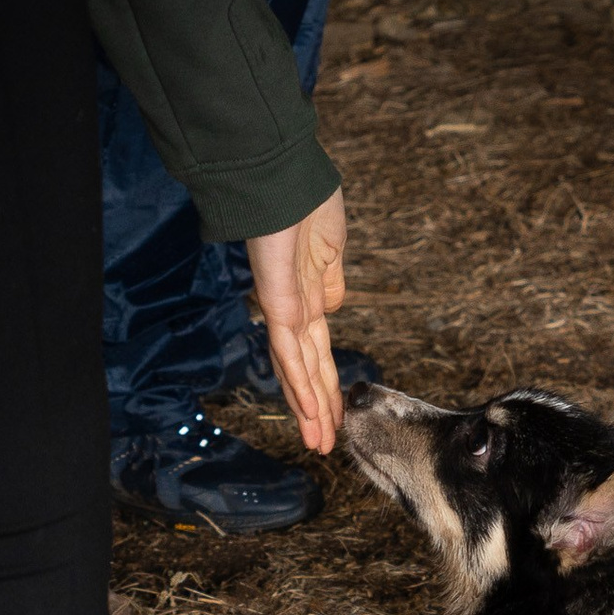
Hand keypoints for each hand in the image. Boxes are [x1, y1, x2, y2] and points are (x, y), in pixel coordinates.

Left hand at [245, 187, 347, 453]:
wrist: (282, 169)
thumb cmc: (305, 196)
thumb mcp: (331, 245)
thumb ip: (330, 280)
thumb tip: (334, 307)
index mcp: (306, 293)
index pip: (317, 349)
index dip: (327, 382)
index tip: (338, 412)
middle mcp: (292, 305)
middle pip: (307, 368)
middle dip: (319, 408)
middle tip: (326, 445)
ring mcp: (282, 304)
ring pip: (297, 369)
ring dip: (310, 409)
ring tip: (320, 444)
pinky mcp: (275, 298)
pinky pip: (288, 349)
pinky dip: (299, 382)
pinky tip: (312, 411)